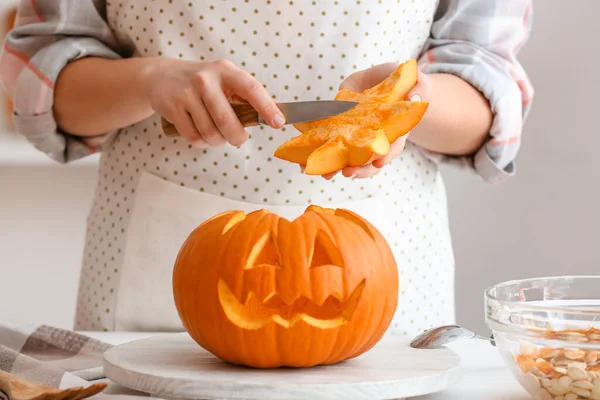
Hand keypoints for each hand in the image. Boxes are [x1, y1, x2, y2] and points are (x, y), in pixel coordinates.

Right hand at [142, 58, 284, 147]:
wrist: (160, 77)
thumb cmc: (202, 83)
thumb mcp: (224, 80)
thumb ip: (247, 96)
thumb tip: (278, 112)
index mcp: (225, 70)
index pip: (250, 88)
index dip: (266, 107)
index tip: (278, 123)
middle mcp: (205, 80)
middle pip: (227, 120)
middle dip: (237, 137)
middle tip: (238, 139)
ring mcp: (186, 93)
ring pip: (210, 133)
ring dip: (217, 141)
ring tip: (217, 135)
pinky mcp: (172, 108)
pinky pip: (194, 137)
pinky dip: (202, 142)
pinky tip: (201, 133)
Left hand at [322, 62, 431, 179]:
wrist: (381, 80)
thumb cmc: (401, 83)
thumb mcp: (413, 82)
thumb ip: (418, 88)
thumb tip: (417, 97)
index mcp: (394, 131)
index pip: (393, 148)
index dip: (386, 156)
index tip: (378, 163)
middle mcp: (376, 140)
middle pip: (370, 161)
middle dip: (360, 169)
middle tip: (348, 173)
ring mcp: (359, 139)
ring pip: (351, 160)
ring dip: (338, 169)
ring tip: (326, 174)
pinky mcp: (343, 132)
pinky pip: (332, 148)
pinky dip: (321, 156)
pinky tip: (306, 162)